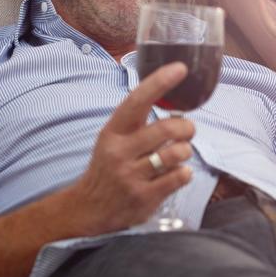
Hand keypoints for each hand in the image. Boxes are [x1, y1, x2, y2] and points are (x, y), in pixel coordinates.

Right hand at [64, 62, 195, 234]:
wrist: (88, 207)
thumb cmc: (109, 166)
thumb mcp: (114, 138)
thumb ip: (138, 122)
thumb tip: (172, 97)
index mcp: (113, 131)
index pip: (137, 101)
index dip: (159, 83)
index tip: (180, 69)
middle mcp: (120, 152)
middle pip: (167, 129)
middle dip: (187, 128)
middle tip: (187, 131)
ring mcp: (131, 176)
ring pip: (176, 153)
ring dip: (185, 151)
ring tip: (178, 153)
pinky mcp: (144, 197)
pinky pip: (179, 177)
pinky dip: (184, 172)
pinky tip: (176, 173)